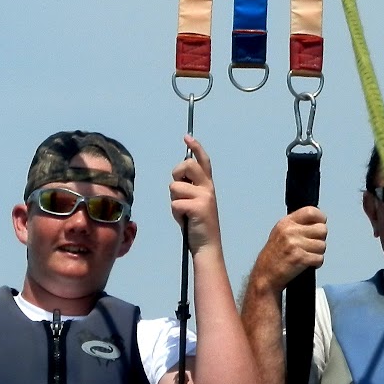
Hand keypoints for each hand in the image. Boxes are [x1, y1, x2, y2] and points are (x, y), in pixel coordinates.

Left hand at [171, 135, 221, 252]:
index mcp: (208, 185)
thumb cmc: (196, 224)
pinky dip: (176, 214)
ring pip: (175, 187)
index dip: (196, 147)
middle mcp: (208, 188)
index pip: (203, 160)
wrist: (207, 246)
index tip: (187, 137)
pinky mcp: (199, 207)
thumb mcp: (194, 201)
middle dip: (176, 175)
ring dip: (174, 200)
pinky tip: (185, 220)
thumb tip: (178, 176)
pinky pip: (175, 203)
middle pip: (185, 166)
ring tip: (184, 212)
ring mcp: (205, 197)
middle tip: (179, 192)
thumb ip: (189, 187)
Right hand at [252, 206, 327, 288]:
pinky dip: (316, 263)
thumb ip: (297, 225)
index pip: (311, 211)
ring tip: (307, 256)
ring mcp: (294, 244)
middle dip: (320, 239)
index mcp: (286, 222)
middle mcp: (290, 231)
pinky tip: (308, 264)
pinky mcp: (300, 258)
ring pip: (322, 245)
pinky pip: (320, 258)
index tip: (319, 225)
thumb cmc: (274, 256)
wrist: (265, 276)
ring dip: (318, 253)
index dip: (320, 218)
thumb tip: (318, 221)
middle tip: (311, 246)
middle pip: (322, 229)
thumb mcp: (280, 233)